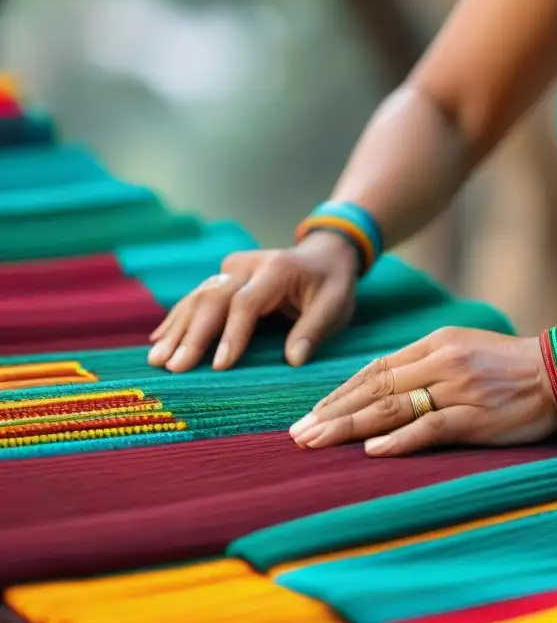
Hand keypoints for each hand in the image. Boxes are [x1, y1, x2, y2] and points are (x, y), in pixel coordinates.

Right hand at [147, 232, 358, 371]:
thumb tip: (293, 361)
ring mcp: (230, 267)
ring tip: (156, 360)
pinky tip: (158, 340)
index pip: (246, 304)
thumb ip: (313, 330)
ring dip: (176, 330)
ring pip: (198, 298)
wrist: (324, 254)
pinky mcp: (222, 275)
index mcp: (276, 270)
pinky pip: (196, 298)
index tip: (219, 365)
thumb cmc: (331, 285)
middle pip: (213, 299)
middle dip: (193, 336)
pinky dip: (177, 320)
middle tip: (174, 368)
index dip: (232, 335)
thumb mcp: (335, 305)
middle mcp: (247, 264)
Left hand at [289, 326, 556, 455]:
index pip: (375, 370)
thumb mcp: (463, 349)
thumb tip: (379, 387)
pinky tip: (372, 449)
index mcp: (435, 344)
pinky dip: (399, 439)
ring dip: (350, 427)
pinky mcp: (476, 415)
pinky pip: (430, 426)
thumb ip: (424, 364)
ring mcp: (457, 389)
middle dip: (332, 413)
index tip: (313, 415)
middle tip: (299, 435)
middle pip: (374, 389)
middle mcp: (441, 362)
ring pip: (392, 407)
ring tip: (318, 443)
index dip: (339, 394)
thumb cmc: (509, 365)